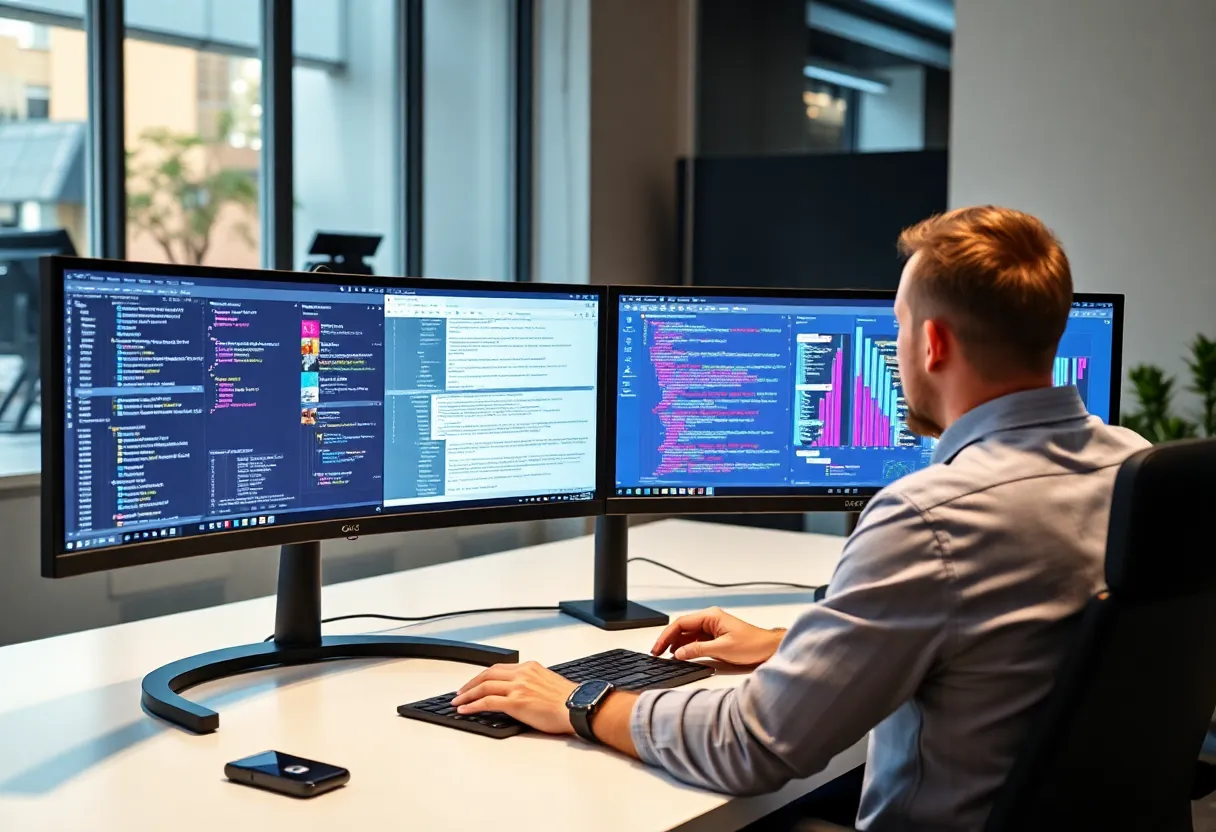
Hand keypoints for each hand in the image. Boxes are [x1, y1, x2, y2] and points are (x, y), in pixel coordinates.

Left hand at [451, 661, 577, 734]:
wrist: (578, 707)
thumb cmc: (569, 700)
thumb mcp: (548, 682)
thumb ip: (532, 683)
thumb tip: (522, 692)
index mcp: (530, 667)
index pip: (499, 668)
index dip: (483, 676)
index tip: (475, 683)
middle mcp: (522, 674)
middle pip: (487, 674)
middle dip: (471, 683)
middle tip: (460, 692)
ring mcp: (518, 687)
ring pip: (484, 686)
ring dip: (467, 694)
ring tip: (458, 702)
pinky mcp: (516, 702)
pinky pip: (488, 702)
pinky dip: (473, 705)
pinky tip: (465, 710)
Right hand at [651, 606, 783, 664]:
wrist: (769, 649)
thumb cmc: (752, 645)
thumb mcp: (722, 649)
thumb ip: (698, 650)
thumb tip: (679, 653)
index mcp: (711, 616)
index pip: (681, 623)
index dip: (667, 636)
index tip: (658, 647)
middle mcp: (710, 619)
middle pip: (682, 628)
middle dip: (668, 640)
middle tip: (657, 653)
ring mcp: (713, 628)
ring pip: (688, 635)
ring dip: (677, 645)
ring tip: (666, 656)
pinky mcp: (716, 637)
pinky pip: (696, 641)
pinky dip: (687, 648)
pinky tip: (682, 656)